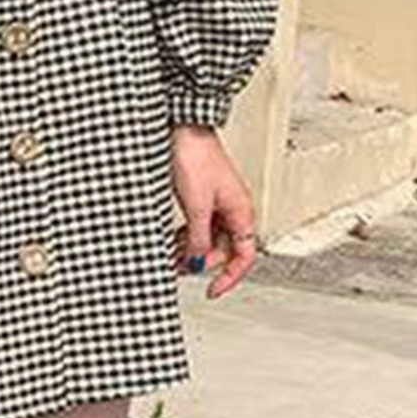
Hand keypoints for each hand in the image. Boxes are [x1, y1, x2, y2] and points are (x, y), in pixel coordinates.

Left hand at [169, 123, 256, 297]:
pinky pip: (199, 223)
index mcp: (241, 212)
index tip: (212, 290)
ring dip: (192, 248)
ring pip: (209, 236)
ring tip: (172, 255)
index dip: (230, 277)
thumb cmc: (195, 156)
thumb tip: (198, 262)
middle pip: (224, 248)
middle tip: (180, 267)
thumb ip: (200, 238)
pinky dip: (187, 234)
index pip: (244, 256)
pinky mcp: (202, 193)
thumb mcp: (196, 206)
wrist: (183, 127)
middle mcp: (233, 207)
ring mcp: (217, 200)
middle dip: (203, 261)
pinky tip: (174, 237)